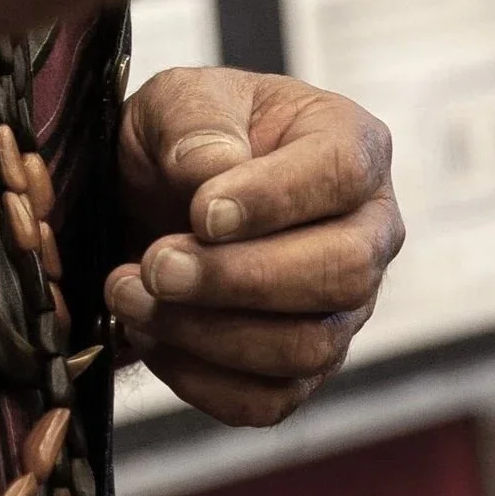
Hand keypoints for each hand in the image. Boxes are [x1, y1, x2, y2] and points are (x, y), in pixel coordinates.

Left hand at [107, 66, 403, 424]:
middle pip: (340, 274)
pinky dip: (203, 379)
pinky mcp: (304, 364)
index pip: (340, 175)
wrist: (153, 186)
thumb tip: (213, 172)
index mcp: (350, 143)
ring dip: (208, 332)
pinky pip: (272, 398)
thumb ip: (197, 122)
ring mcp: (344, 306)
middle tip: (156, 266)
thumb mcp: (177, 97)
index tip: (201, 213)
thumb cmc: (185, 130)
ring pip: (307, 346)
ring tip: (128, 295)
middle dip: (237, 278)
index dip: (274, 200)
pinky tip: (149, 336)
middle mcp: (367, 230)